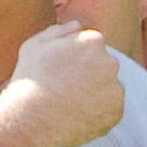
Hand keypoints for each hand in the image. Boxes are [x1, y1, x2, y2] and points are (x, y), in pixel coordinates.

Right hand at [9, 23, 123, 146]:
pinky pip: (109, 110)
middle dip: (89, 75)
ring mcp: (115, 88)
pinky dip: (97, 114)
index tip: (61, 72)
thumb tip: (77, 26)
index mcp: (93, 41)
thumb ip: (58, 31)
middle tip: (65, 90)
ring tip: (69, 105)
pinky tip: (76, 116)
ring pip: (107, 88)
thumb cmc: (29, 81)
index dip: (75, 60)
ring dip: (94, 94)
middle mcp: (110, 62)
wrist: (31, 119)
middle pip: (103, 66)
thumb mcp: (34, 46)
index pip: (92, 47)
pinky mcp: (116, 112)